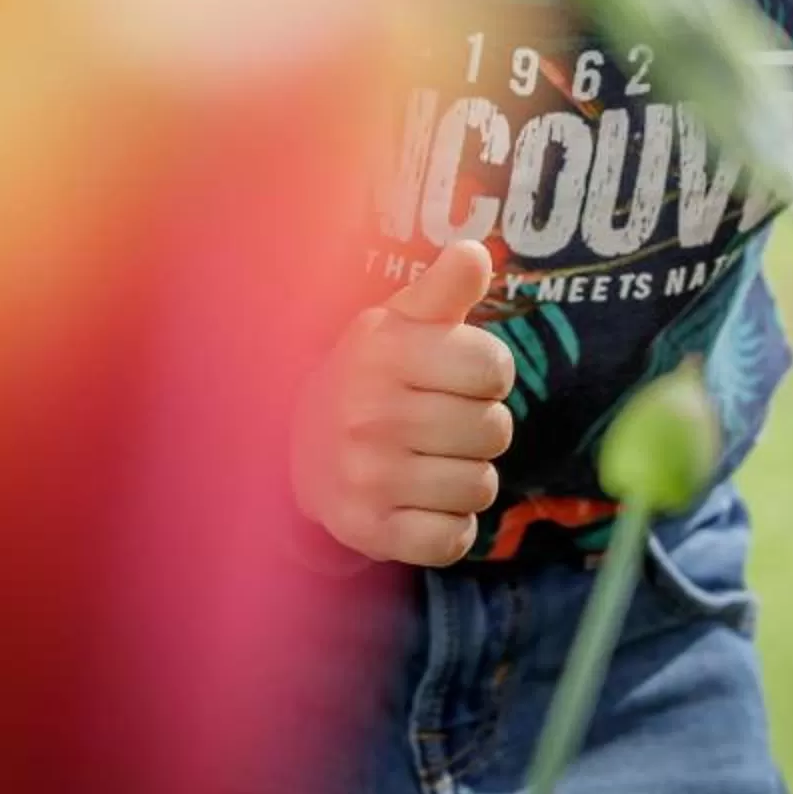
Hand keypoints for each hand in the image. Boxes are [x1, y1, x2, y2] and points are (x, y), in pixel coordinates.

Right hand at [294, 240, 516, 566]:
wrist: (297, 451)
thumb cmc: (370, 378)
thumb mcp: (397, 323)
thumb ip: (443, 287)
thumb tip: (475, 253)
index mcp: (384, 353)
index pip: (494, 368)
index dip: (488, 374)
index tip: (458, 376)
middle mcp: (370, 415)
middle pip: (494, 431)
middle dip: (480, 427)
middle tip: (441, 424)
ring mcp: (367, 477)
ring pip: (481, 486)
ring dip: (468, 477)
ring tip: (431, 462)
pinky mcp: (368, 531)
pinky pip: (454, 539)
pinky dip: (451, 526)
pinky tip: (423, 503)